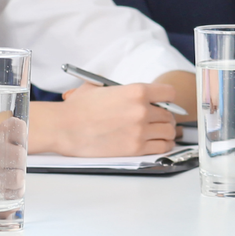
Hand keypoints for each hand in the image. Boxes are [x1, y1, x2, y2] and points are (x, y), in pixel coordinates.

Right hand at [31, 82, 180, 156]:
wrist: (65, 127)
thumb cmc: (78, 108)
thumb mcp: (100, 87)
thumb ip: (120, 89)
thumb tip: (131, 93)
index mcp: (136, 91)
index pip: (169, 93)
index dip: (168, 99)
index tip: (165, 103)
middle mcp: (142, 110)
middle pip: (169, 114)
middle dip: (165, 117)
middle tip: (159, 120)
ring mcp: (140, 130)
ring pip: (168, 131)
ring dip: (166, 132)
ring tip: (161, 132)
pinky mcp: (135, 148)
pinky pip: (162, 147)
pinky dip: (164, 145)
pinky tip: (159, 143)